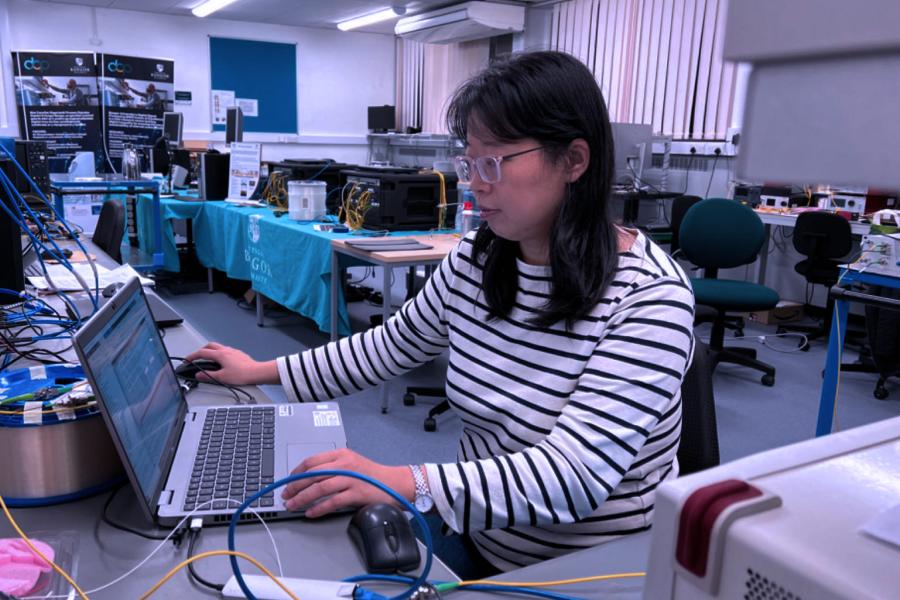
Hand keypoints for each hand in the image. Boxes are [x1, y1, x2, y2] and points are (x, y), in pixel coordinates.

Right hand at [183, 342, 277, 385]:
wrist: (257, 372)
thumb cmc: (243, 374)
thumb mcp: (222, 377)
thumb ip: (208, 376)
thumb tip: (199, 375)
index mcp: (220, 354)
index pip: (202, 353)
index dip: (192, 356)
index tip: (187, 360)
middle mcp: (226, 350)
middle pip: (209, 346)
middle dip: (201, 350)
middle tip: (196, 357)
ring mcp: (233, 351)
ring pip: (218, 347)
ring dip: (211, 351)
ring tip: (208, 359)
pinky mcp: (239, 354)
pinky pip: (226, 350)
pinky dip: (219, 353)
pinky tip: (222, 361)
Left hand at [281, 449, 415, 517]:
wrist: (395, 483)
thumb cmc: (373, 475)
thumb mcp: (352, 464)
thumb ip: (333, 468)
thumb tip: (309, 479)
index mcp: (341, 454)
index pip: (312, 461)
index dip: (296, 472)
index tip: (288, 481)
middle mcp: (345, 464)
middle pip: (312, 474)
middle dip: (295, 486)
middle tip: (285, 494)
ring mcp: (350, 478)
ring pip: (319, 487)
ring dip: (302, 498)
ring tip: (293, 505)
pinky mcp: (356, 493)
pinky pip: (332, 501)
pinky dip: (318, 508)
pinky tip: (311, 512)